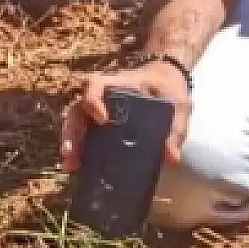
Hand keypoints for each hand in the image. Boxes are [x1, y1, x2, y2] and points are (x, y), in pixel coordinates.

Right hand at [59, 59, 191, 172]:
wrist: (166, 80)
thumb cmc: (168, 87)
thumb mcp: (178, 105)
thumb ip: (175, 129)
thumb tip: (170, 158)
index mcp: (118, 84)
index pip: (96, 85)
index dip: (94, 101)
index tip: (102, 119)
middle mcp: (102, 96)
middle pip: (78, 110)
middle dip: (71, 133)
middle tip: (70, 154)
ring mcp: (98, 109)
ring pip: (76, 123)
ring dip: (71, 143)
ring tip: (70, 166)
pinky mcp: (100, 122)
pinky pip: (84, 132)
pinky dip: (80, 148)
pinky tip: (78, 167)